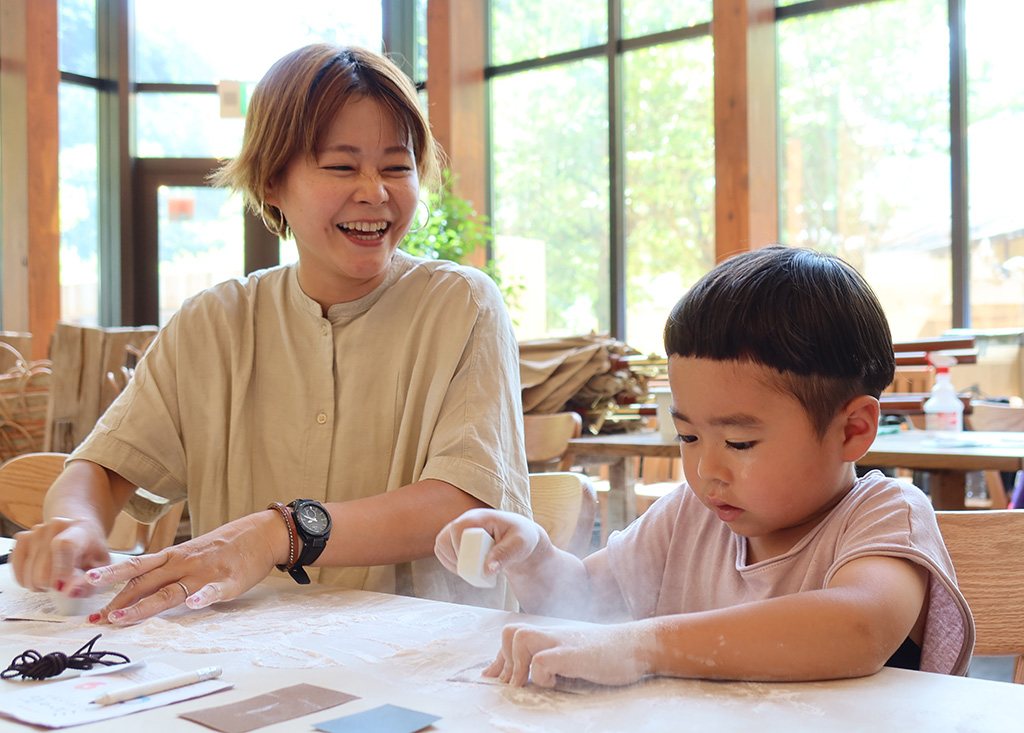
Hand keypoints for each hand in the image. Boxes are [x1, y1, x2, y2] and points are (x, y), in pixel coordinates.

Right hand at [10, 517, 109, 597]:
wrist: (80, 530)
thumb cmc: (91, 550)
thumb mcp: (102, 566)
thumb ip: (93, 580)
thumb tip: (71, 591)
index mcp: (80, 529)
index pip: (63, 546)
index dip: (61, 570)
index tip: (65, 586)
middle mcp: (55, 526)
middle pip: (43, 570)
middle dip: (54, 585)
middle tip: (65, 582)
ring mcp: (36, 532)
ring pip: (29, 575)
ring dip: (41, 585)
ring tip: (55, 576)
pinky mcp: (21, 539)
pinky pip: (18, 571)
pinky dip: (28, 580)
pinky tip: (40, 575)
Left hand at [84, 511, 282, 624]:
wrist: (260, 533)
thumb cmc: (223, 546)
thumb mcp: (191, 552)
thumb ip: (169, 568)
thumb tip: (141, 587)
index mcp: (174, 556)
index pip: (137, 568)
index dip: (112, 577)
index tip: (89, 586)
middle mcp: (184, 564)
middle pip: (146, 583)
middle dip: (119, 602)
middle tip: (97, 618)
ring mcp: (205, 573)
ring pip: (171, 591)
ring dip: (145, 606)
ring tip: (124, 617)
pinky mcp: (229, 582)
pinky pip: (214, 590)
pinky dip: (203, 597)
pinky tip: (194, 604)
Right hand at [434, 508, 546, 581]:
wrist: (519, 539)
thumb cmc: (521, 538)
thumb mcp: (520, 545)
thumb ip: (505, 554)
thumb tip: (488, 569)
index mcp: (480, 517)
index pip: (458, 529)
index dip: (461, 549)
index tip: (476, 564)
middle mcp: (466, 520)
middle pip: (445, 539)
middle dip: (458, 559)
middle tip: (476, 570)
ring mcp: (459, 529)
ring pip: (441, 545)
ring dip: (452, 561)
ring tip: (470, 570)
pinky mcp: (456, 539)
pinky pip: (442, 551)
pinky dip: (450, 563)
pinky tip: (465, 569)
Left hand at [484, 622, 649, 687]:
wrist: (638, 645)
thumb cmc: (608, 655)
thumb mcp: (574, 656)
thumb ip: (553, 662)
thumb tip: (528, 679)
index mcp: (551, 635)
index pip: (513, 636)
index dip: (500, 658)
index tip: (494, 676)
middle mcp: (552, 634)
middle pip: (511, 632)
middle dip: (503, 659)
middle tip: (511, 683)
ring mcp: (562, 641)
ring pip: (520, 638)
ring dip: (517, 664)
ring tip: (524, 684)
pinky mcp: (573, 653)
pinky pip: (542, 660)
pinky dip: (542, 675)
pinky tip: (553, 682)